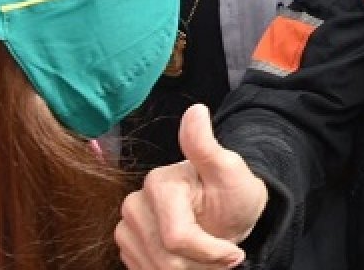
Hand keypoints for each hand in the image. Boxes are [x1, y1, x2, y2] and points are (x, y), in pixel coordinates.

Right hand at [115, 104, 268, 269]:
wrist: (227, 209)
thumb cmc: (233, 191)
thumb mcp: (229, 169)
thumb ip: (206, 145)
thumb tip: (196, 111)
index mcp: (158, 184)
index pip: (178, 238)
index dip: (210, 252)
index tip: (235, 254)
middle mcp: (135, 204)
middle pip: (165, 259)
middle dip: (201, 264)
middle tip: (225, 256)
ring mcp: (128, 226)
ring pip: (154, 269)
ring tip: (210, 257)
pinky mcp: (128, 245)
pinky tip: (192, 261)